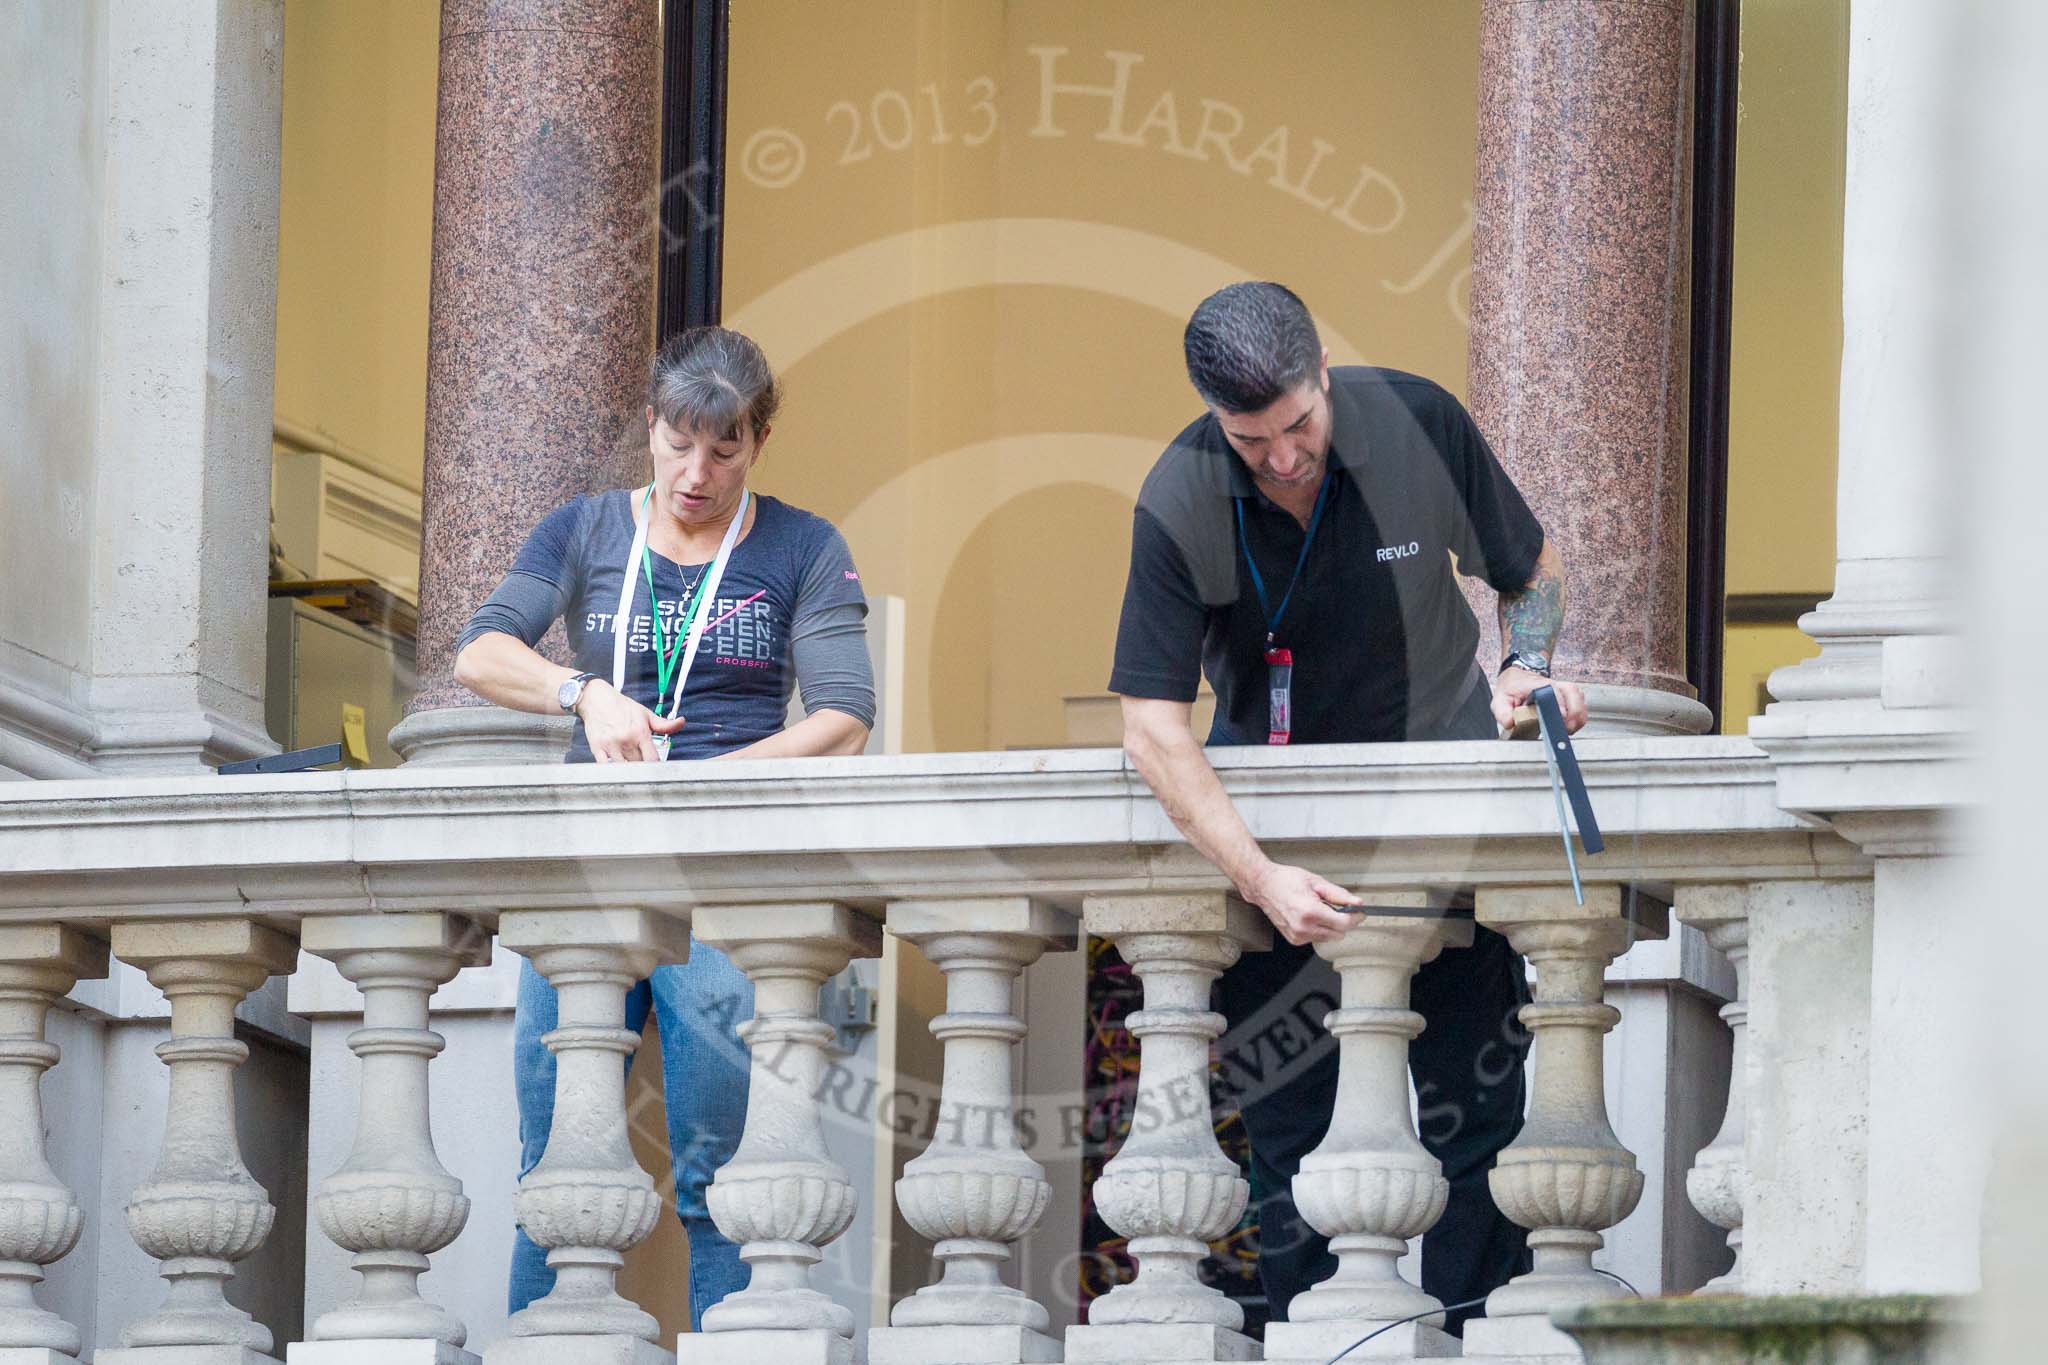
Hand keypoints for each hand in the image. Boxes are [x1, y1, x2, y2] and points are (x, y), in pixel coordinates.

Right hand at [574, 681, 685, 761]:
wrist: (597, 699)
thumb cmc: (622, 707)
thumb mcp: (645, 713)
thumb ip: (664, 724)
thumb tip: (681, 722)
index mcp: (640, 732)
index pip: (653, 759)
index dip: (656, 766)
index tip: (656, 769)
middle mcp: (626, 739)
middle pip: (639, 765)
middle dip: (642, 767)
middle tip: (643, 767)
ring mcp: (611, 745)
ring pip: (623, 768)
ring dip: (628, 770)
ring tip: (630, 767)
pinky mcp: (597, 748)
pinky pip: (605, 767)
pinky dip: (611, 770)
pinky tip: (615, 768)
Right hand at [1242, 861, 1360, 945]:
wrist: (1263, 886)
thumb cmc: (1285, 880)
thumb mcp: (1316, 882)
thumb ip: (1338, 894)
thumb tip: (1356, 903)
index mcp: (1310, 912)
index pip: (1344, 924)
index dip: (1354, 917)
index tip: (1358, 912)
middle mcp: (1304, 927)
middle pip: (1339, 933)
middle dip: (1341, 921)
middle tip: (1333, 906)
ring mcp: (1298, 936)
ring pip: (1329, 937)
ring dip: (1329, 925)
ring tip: (1316, 908)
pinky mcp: (1294, 940)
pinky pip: (1316, 938)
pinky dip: (1317, 929)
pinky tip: (1308, 916)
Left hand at [1491, 668, 1588, 734]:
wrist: (1518, 678)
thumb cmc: (1512, 689)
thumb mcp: (1500, 700)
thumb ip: (1503, 712)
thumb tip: (1510, 723)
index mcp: (1537, 685)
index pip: (1553, 692)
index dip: (1559, 704)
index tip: (1561, 716)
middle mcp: (1554, 685)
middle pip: (1574, 694)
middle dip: (1574, 714)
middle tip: (1566, 730)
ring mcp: (1564, 689)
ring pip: (1580, 700)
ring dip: (1578, 718)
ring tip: (1568, 731)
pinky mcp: (1570, 696)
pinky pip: (1582, 706)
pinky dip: (1580, 718)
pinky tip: (1571, 727)